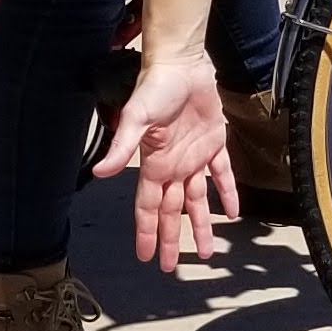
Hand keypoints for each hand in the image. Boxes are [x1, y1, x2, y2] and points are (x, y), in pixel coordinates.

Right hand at [92, 46, 240, 265]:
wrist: (182, 64)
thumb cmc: (155, 88)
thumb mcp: (136, 118)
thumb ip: (121, 147)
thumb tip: (100, 174)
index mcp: (153, 165)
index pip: (147, 207)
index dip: (146, 232)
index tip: (146, 257)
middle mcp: (172, 166)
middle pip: (170, 212)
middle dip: (170, 239)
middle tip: (171, 266)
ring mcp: (193, 157)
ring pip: (196, 200)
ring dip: (200, 225)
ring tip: (207, 251)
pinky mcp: (214, 142)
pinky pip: (222, 173)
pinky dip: (227, 192)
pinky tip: (231, 213)